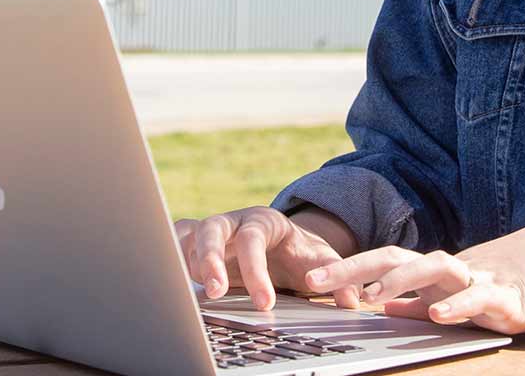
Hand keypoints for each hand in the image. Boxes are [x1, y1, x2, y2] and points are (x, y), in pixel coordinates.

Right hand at [174, 206, 361, 310]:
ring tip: (193, 292)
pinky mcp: (195, 243)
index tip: (264, 304)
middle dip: (212, 259)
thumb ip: (338, 277)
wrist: (283, 246)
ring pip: (190, 237)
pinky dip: (171, 258)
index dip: (256, 270)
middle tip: (217, 292)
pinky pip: (175, 243)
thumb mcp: (323, 262)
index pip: (254, 240)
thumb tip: (353, 299)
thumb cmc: (300, 254)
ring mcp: (212, 230)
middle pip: (215, 229)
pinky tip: (172, 282)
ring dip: (188, 262)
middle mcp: (234, 221)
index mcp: (265, 221)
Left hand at [304, 213, 524, 334]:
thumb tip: (385, 310)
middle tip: (319, 279)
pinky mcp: (506, 296)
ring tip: (373, 295)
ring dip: (400, 279)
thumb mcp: (455, 294)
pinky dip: (456, 304)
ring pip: (434, 268)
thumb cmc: (506, 281)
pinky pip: (477, 298)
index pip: (383, 261)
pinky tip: (436, 314)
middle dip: (355, 268)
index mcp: (435, 269)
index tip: (311, 279)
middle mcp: (451, 267)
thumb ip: (419, 302)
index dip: (348, 268)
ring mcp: (478, 278)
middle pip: (397, 255)